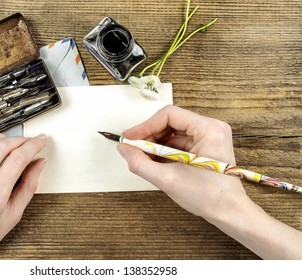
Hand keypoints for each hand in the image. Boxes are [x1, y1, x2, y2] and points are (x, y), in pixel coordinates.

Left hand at [0, 133, 46, 258]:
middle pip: (1, 146)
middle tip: (29, 142)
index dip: (33, 145)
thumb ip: (29, 186)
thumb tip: (39, 163)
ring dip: (0, 138)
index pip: (18, 159)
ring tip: (10, 143)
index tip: (41, 140)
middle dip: (20, 139)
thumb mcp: (12, 216)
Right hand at [118, 105, 301, 258]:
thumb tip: (123, 149)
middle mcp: (211, 128)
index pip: (169, 115)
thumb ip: (140, 163)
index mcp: (208, 129)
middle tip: (133, 149)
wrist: (228, 213)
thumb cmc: (208, 197)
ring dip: (155, 144)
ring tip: (142, 158)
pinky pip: (179, 142)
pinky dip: (164, 151)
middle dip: (149, 136)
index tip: (129, 138)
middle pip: (170, 122)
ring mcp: (208, 137)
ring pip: (172, 132)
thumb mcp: (168, 179)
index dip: (145, 125)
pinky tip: (154, 161)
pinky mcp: (205, 146)